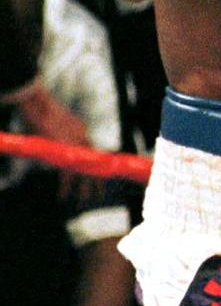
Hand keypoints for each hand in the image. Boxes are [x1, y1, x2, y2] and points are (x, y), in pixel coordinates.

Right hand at [14, 83, 102, 204]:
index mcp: (81, 131)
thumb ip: (57, 132)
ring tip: (84, 201)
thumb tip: (52, 137)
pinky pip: (67, 174)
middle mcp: (82, 138)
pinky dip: (65, 186)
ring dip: (84, 188)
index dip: (95, 166)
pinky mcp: (63, 151)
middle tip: (98, 195)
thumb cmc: (40, 109)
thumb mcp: (54, 121)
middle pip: (94, 164)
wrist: (38, 103)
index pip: (92, 152)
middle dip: (96, 181)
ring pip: (84, 172)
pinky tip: (63, 196)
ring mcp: (74, 145)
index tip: (98, 176)